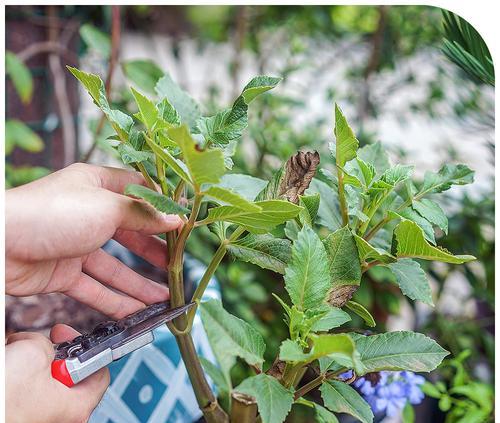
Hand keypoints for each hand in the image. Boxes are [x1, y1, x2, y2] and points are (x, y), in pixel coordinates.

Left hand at [6, 163, 181, 317]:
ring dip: (139, 283)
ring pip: (114, 266)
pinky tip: (136, 312)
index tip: (184, 225)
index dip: (162, 210)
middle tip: (176, 267)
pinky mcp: (62, 272)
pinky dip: (115, 300)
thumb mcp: (107, 207)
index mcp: (98, 186)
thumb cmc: (51, 213)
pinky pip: (95, 287)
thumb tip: (175, 218)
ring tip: (164, 299)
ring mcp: (76, 244)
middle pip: (129, 234)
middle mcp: (89, 213)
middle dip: (154, 252)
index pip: (139, 194)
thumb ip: (143, 215)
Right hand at [6, 324, 108, 422]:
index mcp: (76, 407)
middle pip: (64, 373)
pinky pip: (20, 386)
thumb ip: (47, 344)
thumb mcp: (33, 352)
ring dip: (25, 361)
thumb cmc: (2, 397)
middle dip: (46, 353)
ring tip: (11, 355)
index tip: (68, 336)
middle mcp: (58, 417)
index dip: (85, 347)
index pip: (99, 371)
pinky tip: (5, 361)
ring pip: (37, 378)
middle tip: (33, 345)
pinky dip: (13, 371)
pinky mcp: (15, 414)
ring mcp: (34, 418)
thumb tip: (40, 344)